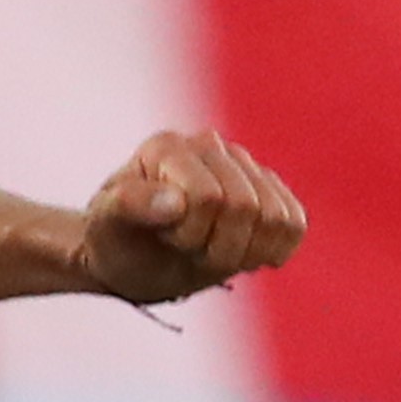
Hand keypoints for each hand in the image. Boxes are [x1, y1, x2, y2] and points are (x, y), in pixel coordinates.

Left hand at [80, 129, 305, 304]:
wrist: (131, 256)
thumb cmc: (115, 239)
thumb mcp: (105, 227)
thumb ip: (130, 206)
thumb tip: (175, 202)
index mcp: (166, 147)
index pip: (208, 197)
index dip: (190, 234)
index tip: (163, 238)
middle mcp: (209, 145)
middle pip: (246, 207)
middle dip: (215, 246)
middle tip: (186, 248)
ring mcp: (243, 166)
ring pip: (277, 217)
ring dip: (242, 252)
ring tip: (209, 249)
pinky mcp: (270, 190)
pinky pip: (295, 224)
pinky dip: (271, 250)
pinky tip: (240, 252)